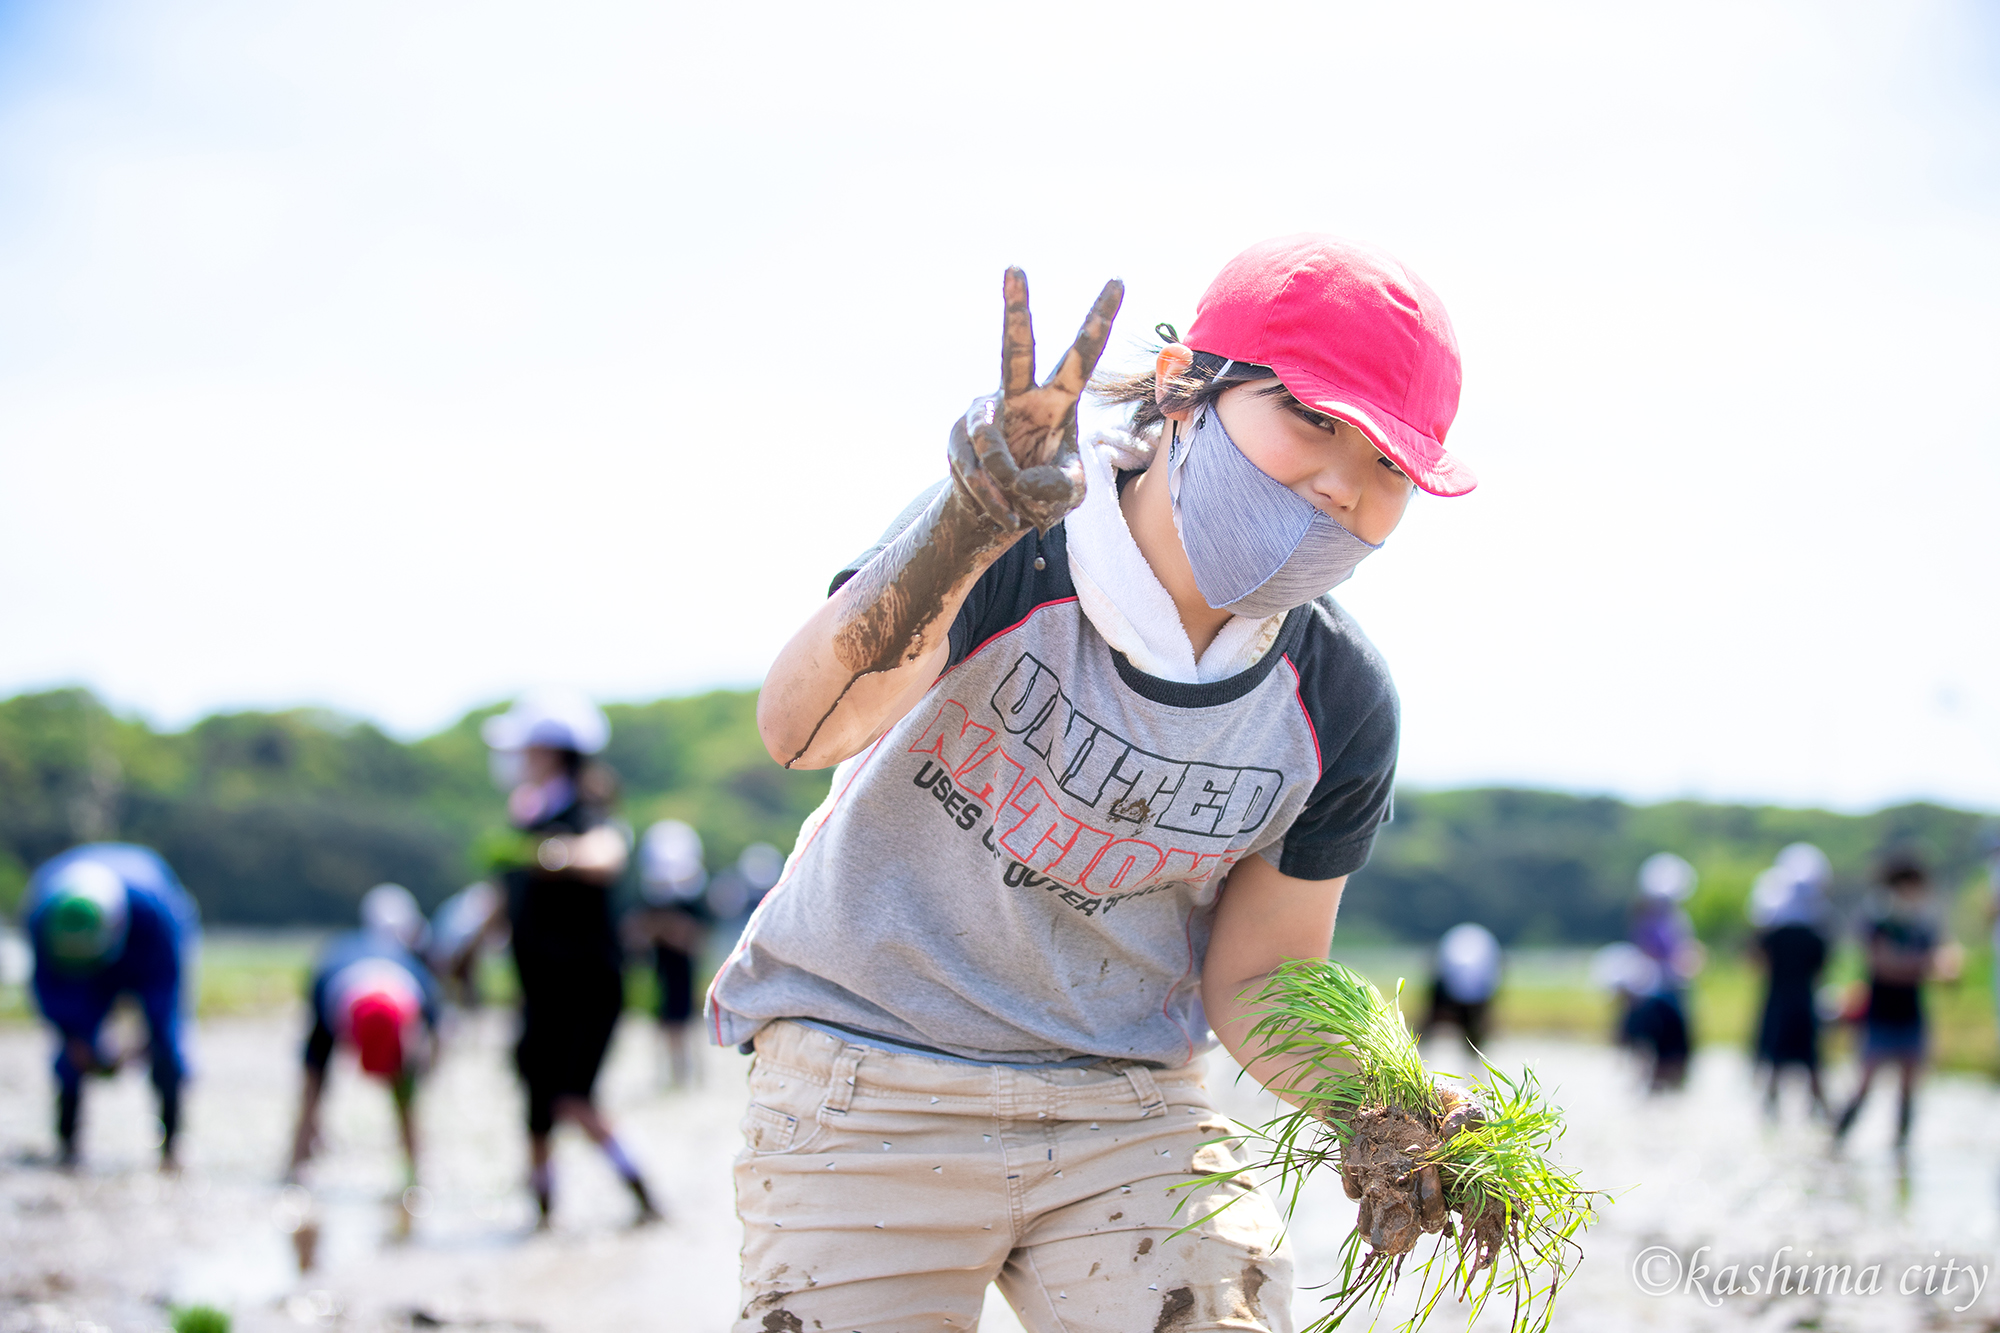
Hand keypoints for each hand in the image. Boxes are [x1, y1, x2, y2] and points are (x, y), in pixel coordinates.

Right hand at [949, 268, 1122, 533]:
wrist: (999, 511)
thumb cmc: (1042, 493)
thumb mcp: (1068, 496)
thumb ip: (1061, 487)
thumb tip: (1023, 479)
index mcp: (1058, 400)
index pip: (1082, 356)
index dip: (1099, 321)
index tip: (1118, 280)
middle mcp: (1019, 395)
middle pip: (1017, 348)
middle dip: (1015, 308)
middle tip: (1015, 266)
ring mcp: (984, 413)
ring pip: (990, 442)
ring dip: (1005, 484)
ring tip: (1014, 507)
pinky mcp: (958, 436)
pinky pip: (975, 469)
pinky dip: (990, 498)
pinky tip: (998, 508)